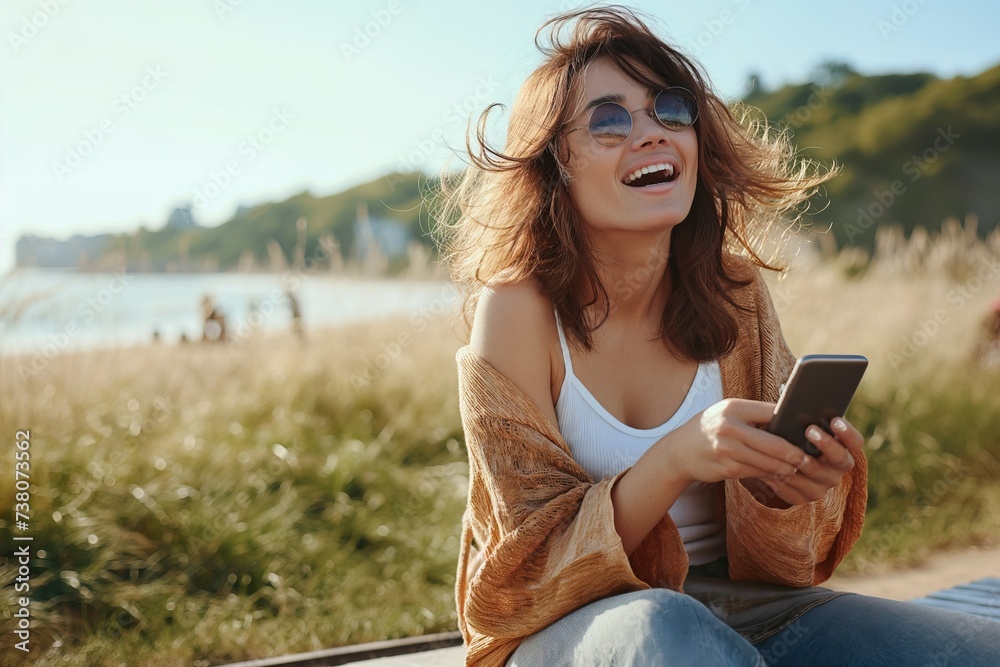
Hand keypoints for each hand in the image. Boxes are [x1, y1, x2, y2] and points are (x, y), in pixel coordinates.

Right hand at [671, 399, 810, 484]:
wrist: (679, 451)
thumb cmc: (708, 429)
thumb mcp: (726, 413)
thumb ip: (752, 415)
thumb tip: (787, 420)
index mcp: (733, 408)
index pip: (772, 412)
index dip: (790, 423)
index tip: (804, 431)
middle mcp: (730, 427)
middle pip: (775, 443)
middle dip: (794, 453)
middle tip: (805, 458)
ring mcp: (728, 450)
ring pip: (769, 462)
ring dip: (785, 467)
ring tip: (794, 467)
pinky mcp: (728, 468)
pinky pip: (757, 472)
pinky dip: (770, 474)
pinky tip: (777, 474)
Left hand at [758, 416, 863, 505]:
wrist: (781, 462)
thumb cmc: (793, 436)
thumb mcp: (803, 427)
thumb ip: (808, 419)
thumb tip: (802, 406)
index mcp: (843, 449)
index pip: (855, 442)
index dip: (848, 432)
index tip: (835, 420)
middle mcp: (837, 470)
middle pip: (841, 459)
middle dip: (826, 444)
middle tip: (810, 430)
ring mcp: (822, 486)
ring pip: (814, 475)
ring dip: (800, 461)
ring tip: (785, 449)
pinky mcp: (804, 497)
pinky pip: (793, 489)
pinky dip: (781, 477)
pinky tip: (770, 466)